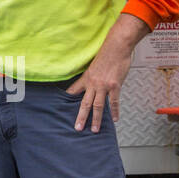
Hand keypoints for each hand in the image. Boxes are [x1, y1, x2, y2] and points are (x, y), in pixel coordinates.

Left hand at [66, 15, 147, 131]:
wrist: (116, 47)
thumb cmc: (106, 55)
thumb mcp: (94, 65)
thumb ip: (92, 76)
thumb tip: (92, 85)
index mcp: (86, 77)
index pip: (74, 90)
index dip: (68, 99)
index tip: (62, 108)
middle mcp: (93, 83)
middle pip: (85, 103)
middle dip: (81, 116)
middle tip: (77, 127)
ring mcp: (104, 85)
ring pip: (98, 106)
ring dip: (96, 119)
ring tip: (94, 129)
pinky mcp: (114, 86)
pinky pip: (114, 102)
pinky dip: (114, 111)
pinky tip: (114, 119)